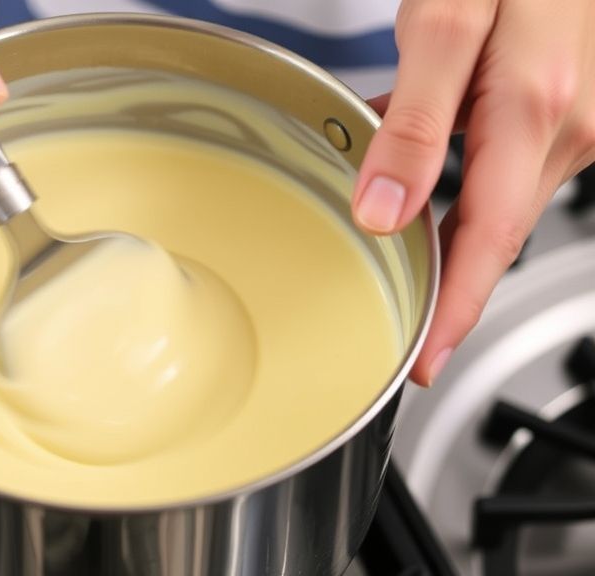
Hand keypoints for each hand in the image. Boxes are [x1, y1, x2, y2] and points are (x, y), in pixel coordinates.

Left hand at [352, 0, 594, 385]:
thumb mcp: (447, 21)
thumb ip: (414, 119)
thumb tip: (382, 211)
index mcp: (536, 110)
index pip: (490, 239)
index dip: (456, 309)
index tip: (424, 361)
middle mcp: (569, 123)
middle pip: (498, 231)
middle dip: (454, 290)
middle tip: (408, 335)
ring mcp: (574, 116)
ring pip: (502, 201)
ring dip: (455, 238)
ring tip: (408, 274)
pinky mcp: (563, 104)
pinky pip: (509, 165)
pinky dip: (466, 187)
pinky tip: (424, 185)